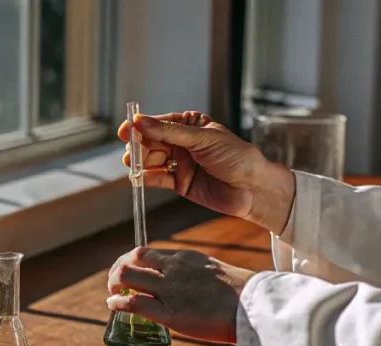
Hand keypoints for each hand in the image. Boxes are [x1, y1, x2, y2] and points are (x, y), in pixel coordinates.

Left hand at [106, 247, 254, 343]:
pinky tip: (114, 307)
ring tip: (112, 295)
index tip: (126, 273)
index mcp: (185, 258)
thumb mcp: (215, 272)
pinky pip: (134, 303)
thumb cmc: (242, 295)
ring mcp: (170, 290)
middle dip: (116, 272)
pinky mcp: (170, 313)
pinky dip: (118, 303)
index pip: (145, 253)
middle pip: (130, 260)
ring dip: (113, 285)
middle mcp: (173, 269)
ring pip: (126, 276)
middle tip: (114, 285)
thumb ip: (196, 275)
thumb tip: (188, 288)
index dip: (128, 263)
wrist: (254, 307)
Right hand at [119, 111, 295, 234]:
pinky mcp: (180, 183)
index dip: (141, 126)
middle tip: (129, 151)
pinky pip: (158, 179)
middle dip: (139, 146)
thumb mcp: (203, 139)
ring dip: (140, 162)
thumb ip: (170, 132)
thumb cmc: (237, 157)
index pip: (159, 123)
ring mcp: (180, 163)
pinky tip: (138, 178)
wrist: (253, 188)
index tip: (126, 130)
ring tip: (132, 164)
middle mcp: (183, 143)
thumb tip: (142, 122)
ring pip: (152, 161)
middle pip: (152, 142)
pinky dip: (146, 178)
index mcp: (190, 125)